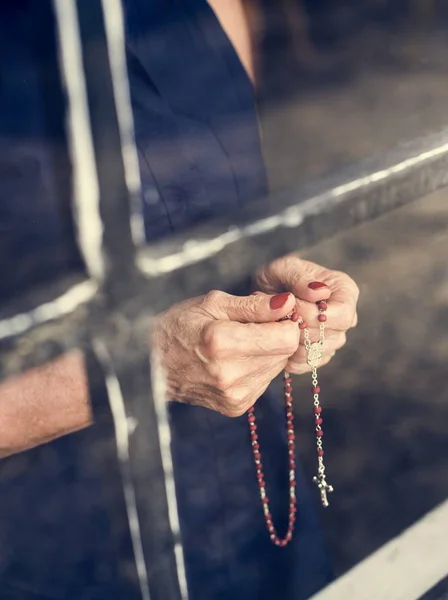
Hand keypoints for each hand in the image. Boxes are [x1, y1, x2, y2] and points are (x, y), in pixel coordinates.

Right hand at [153, 290, 299, 415]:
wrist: (152, 365)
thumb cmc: (179, 326)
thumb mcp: (212, 303)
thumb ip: (253, 305)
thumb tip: (289, 303)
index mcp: (222, 343)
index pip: (286, 337)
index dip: (285, 322)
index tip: (272, 314)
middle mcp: (230, 374)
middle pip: (284, 353)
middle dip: (276, 336)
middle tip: (251, 327)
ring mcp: (234, 395)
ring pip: (277, 368)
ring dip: (267, 353)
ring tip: (239, 344)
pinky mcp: (236, 407)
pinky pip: (265, 382)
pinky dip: (256, 368)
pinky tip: (235, 361)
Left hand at [255, 254, 358, 373]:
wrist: (266, 292)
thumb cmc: (278, 275)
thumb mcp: (284, 268)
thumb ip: (300, 279)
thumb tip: (321, 293)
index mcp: (345, 291)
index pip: (343, 315)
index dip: (316, 315)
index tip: (291, 306)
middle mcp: (344, 317)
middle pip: (332, 337)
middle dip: (301, 329)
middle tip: (279, 315)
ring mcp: (333, 337)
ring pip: (319, 353)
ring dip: (293, 343)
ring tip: (277, 324)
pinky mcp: (318, 353)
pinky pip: (307, 363)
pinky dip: (289, 356)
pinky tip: (278, 341)